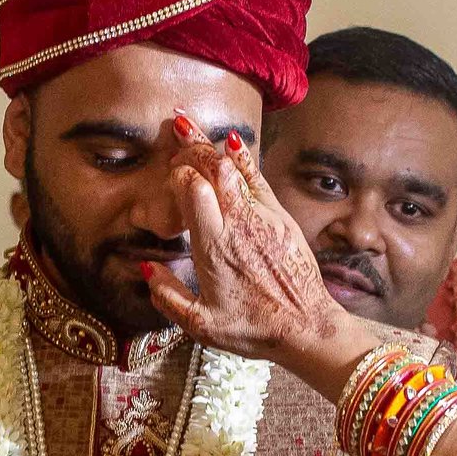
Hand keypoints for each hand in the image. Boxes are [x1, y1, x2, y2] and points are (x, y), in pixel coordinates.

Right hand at [138, 114, 378, 396]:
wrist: (307, 328)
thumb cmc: (255, 329)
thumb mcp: (201, 325)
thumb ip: (168, 297)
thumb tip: (148, 270)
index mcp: (214, 246)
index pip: (192, 189)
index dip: (177, 175)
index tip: (169, 178)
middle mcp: (239, 224)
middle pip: (213, 168)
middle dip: (192, 147)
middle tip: (175, 133)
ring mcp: (263, 217)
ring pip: (235, 167)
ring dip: (211, 146)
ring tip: (190, 126)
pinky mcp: (281, 218)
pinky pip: (258, 178)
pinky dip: (241, 157)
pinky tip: (230, 142)